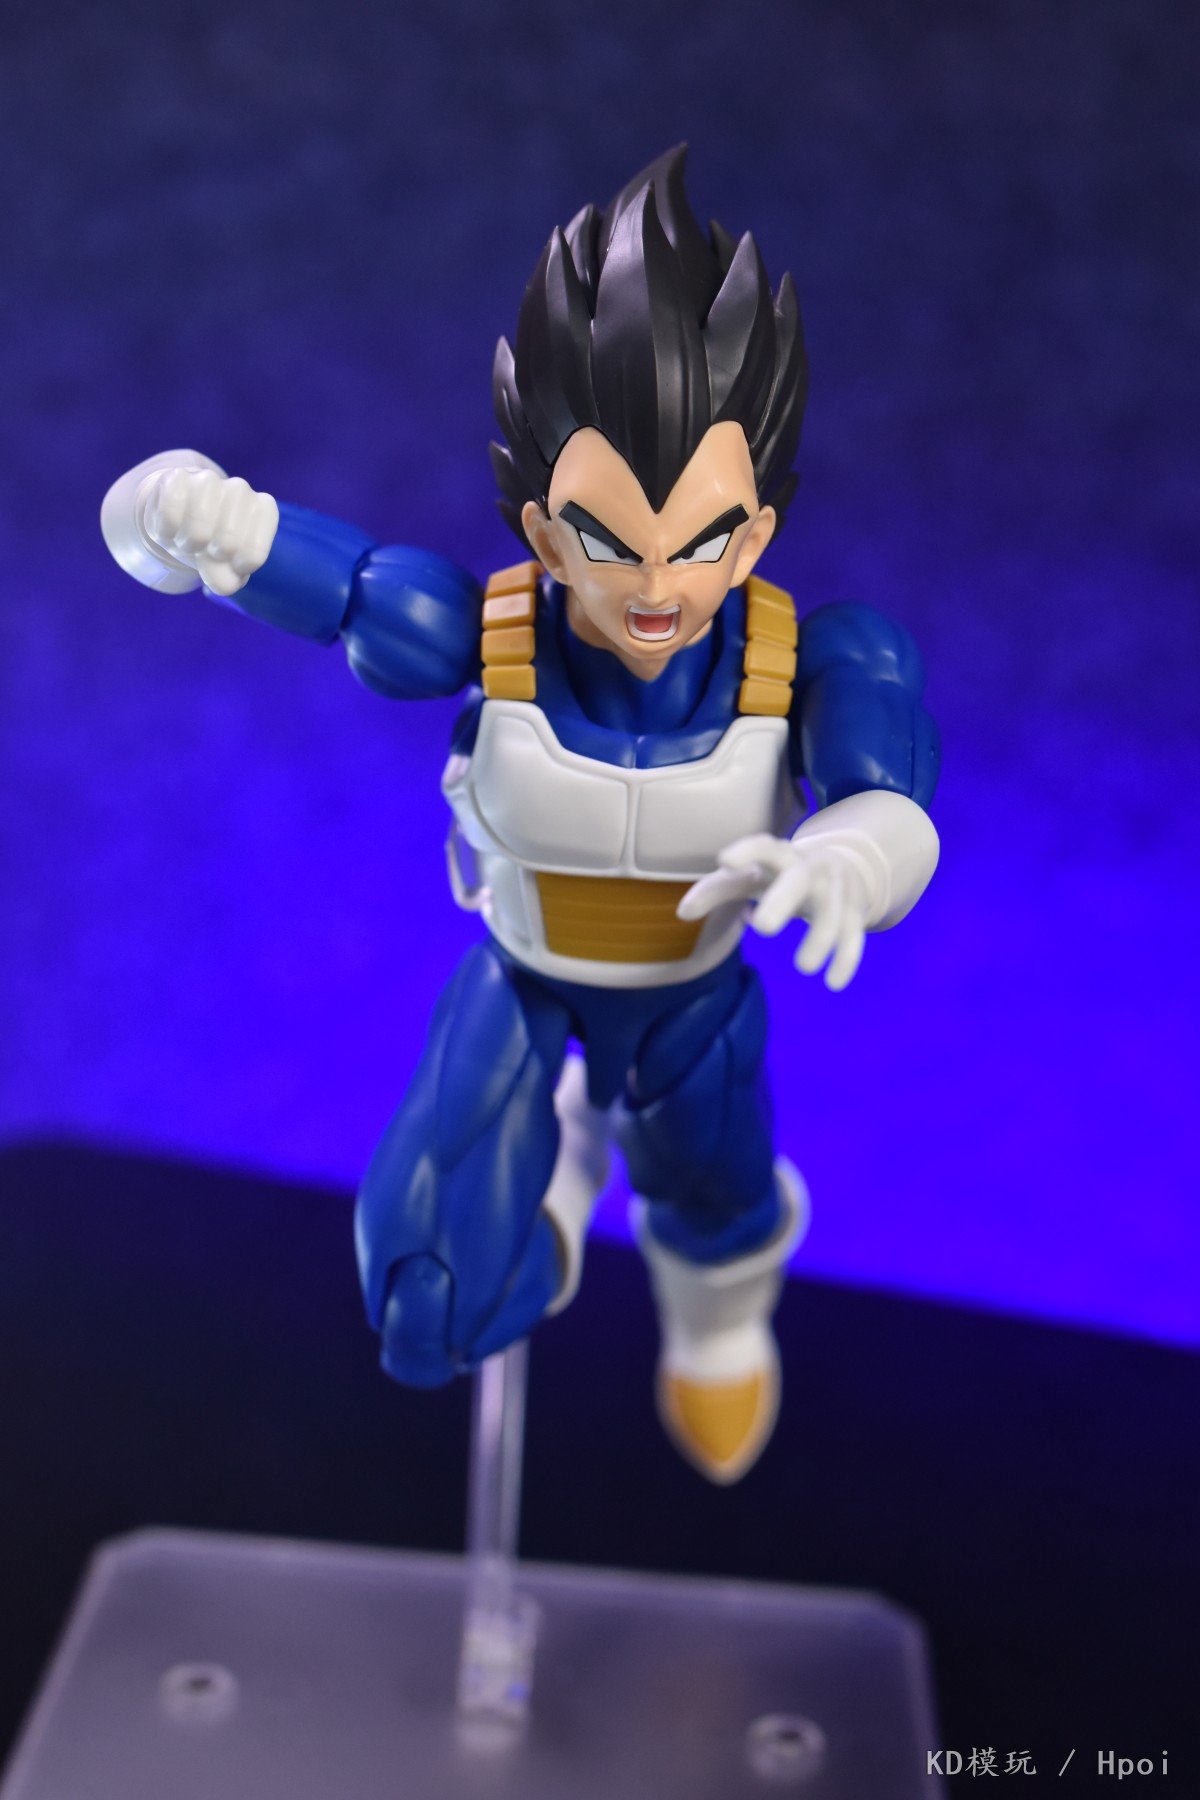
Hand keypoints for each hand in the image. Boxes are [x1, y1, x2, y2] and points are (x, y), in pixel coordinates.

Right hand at [143, 465, 278, 596]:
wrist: (179, 516)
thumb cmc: (211, 543)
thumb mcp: (224, 568)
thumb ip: (229, 580)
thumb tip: (226, 583)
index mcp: (264, 509)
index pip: (254, 556)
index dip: (236, 567)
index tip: (230, 559)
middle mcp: (241, 489)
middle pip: (227, 544)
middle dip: (210, 555)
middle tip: (206, 545)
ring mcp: (210, 479)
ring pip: (198, 529)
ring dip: (188, 543)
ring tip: (189, 537)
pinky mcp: (177, 475)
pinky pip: (170, 513)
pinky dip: (166, 531)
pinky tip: (171, 526)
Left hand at [678, 789, 939, 991]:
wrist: (842, 866)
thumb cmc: (779, 875)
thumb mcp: (750, 878)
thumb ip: (716, 890)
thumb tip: (681, 913)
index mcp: (779, 856)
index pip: (763, 846)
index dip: (746, 851)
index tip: (724, 860)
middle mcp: (810, 869)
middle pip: (798, 880)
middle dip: (782, 901)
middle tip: (763, 928)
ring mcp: (836, 891)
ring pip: (832, 913)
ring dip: (819, 939)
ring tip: (803, 967)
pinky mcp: (855, 913)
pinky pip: (853, 937)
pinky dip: (846, 960)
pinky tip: (833, 983)